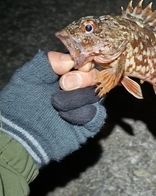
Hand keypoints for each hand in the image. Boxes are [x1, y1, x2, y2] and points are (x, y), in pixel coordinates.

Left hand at [0, 51, 105, 166]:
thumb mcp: (29, 75)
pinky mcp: (88, 125)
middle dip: (81, 79)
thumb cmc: (20, 105)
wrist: (18, 135)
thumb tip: (70, 60)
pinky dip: (82, 114)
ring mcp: (84, 107)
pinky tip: (66, 116)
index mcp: (66, 75)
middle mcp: (77, 89)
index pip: (86, 63)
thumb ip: (48, 61)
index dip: (84, 63)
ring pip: (96, 95)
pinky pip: (97, 115)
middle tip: (63, 85)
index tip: (74, 65)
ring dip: (76, 98)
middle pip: (96, 77)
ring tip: (57, 105)